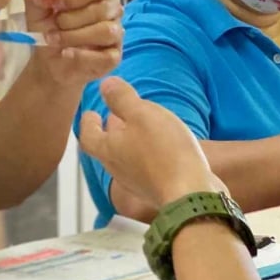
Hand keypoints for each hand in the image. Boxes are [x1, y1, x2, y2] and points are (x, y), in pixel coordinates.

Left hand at [25, 0, 122, 86]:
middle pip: (100, 9)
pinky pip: (106, 56)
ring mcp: (116, 34)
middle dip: (69, 19)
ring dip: (74, 36)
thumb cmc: (50, 29)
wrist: (49, 60)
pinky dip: (82, 55)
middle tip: (52, 26)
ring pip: (105, 31)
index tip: (54, 4)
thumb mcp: (37, 12)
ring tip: (53, 40)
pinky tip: (66, 53)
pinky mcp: (114, 57)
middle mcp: (112, 10)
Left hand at [79, 78, 222, 210]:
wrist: (192, 194)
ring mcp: (139, 182)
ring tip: (141, 127)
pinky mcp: (159, 188)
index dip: (87, 123)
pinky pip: (148, 167)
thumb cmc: (164, 151)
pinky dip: (149, 153)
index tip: (90, 113)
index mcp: (109, 150)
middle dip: (110, 130)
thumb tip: (105, 85)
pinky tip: (164, 146)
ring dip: (131, 141)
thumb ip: (122, 98)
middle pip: (107, 148)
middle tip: (114, 115)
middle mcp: (119, 169)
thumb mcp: (142, 114)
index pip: (88, 137)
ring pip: (127, 158)